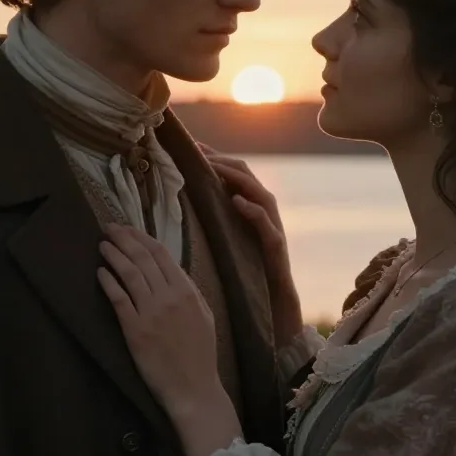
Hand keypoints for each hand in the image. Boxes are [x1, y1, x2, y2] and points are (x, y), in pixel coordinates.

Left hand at [97, 224, 241, 455]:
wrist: (192, 387)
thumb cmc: (200, 353)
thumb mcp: (204, 314)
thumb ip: (189, 290)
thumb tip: (170, 270)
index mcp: (187, 290)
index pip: (161, 254)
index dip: (142, 238)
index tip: (128, 229)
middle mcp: (168, 296)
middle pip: (142, 258)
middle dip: (124, 239)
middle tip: (109, 228)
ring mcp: (151, 312)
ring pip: (129, 273)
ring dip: (113, 255)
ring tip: (102, 244)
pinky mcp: (134, 329)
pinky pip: (118, 299)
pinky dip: (108, 282)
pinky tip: (100, 272)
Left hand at [199, 144, 303, 343]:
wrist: (270, 311)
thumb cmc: (243, 277)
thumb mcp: (223, 243)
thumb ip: (210, 220)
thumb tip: (178, 202)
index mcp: (247, 209)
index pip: (232, 173)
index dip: (213, 157)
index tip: (190, 144)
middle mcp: (262, 214)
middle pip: (245, 174)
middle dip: (222, 159)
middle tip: (198, 149)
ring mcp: (272, 230)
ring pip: (259, 193)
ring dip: (237, 177)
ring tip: (215, 167)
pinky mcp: (276, 250)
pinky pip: (268, 226)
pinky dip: (254, 211)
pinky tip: (237, 202)